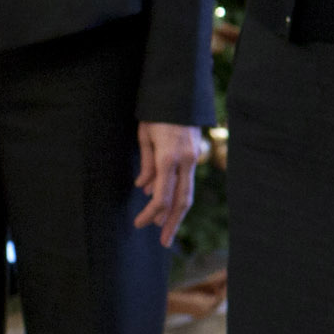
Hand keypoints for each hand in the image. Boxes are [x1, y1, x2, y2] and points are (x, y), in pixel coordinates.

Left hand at [134, 122, 206, 241]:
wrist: (179, 91)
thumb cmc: (156, 112)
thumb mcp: (144, 136)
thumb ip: (146, 164)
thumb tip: (143, 188)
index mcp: (169, 157)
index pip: (162, 197)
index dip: (150, 213)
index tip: (139, 223)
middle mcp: (185, 161)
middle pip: (181, 201)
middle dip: (171, 223)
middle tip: (164, 242)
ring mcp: (193, 158)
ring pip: (188, 194)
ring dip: (177, 214)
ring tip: (166, 230)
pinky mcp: (194, 155)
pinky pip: (187, 182)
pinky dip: (178, 196)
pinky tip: (168, 207)